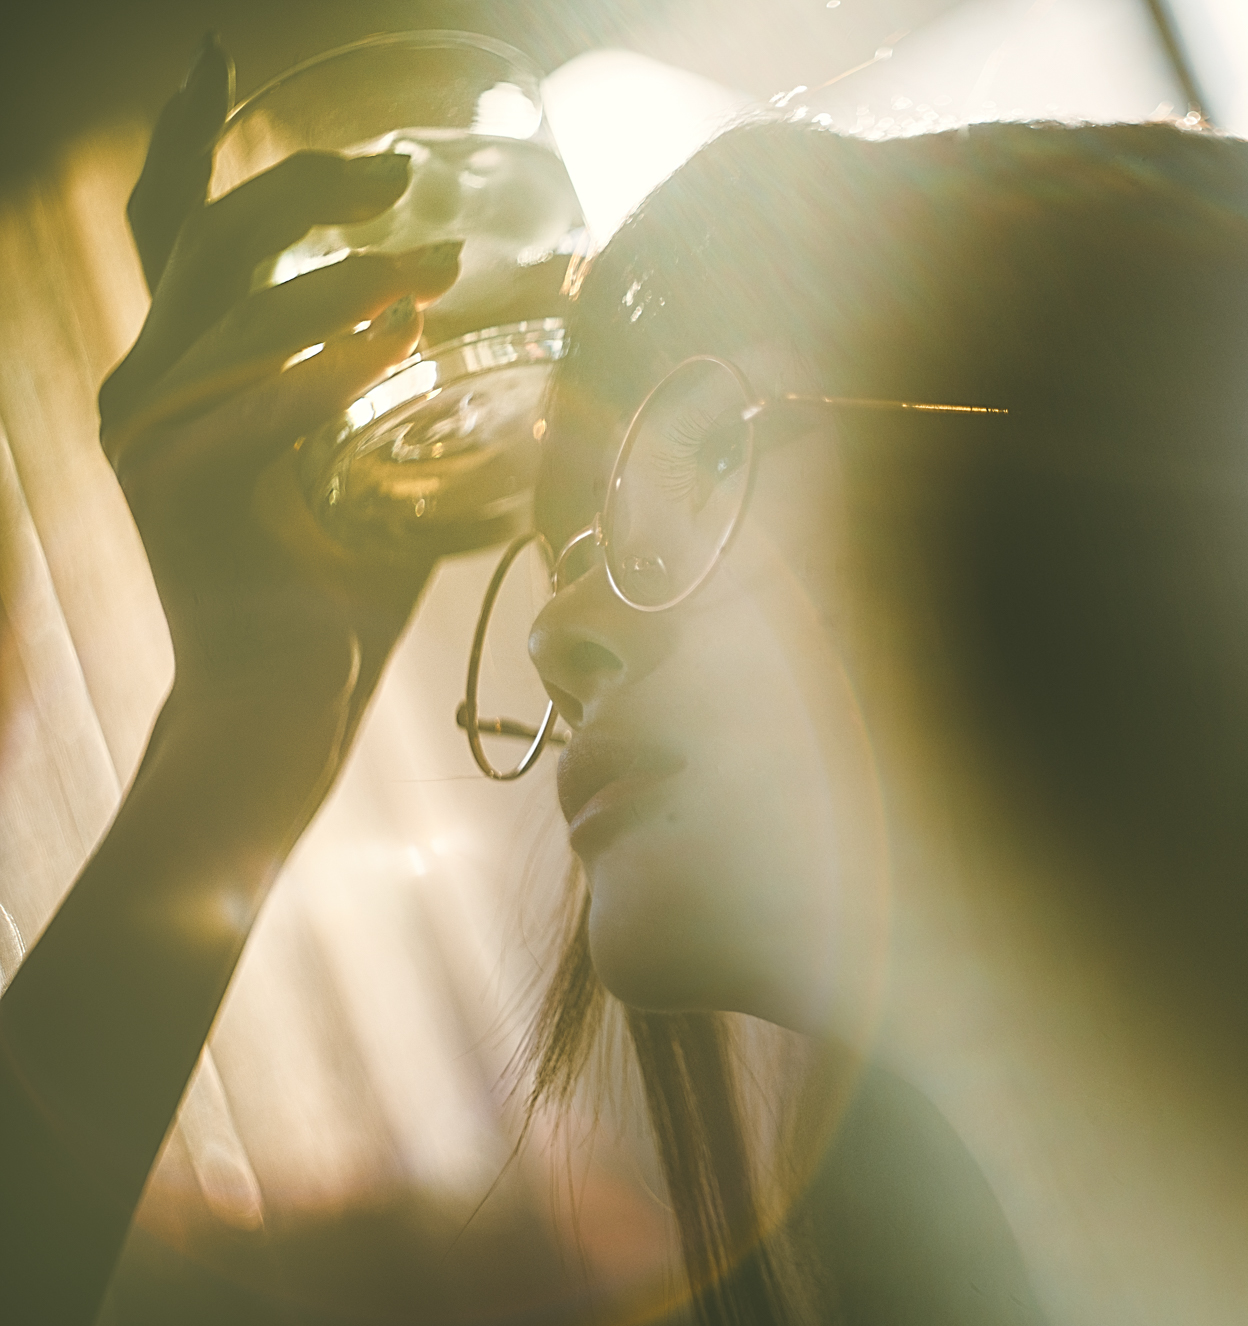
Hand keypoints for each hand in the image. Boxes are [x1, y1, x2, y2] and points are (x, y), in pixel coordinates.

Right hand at [100, 35, 459, 727]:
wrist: (288, 698)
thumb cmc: (338, 585)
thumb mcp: (362, 457)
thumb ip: (380, 383)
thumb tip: (457, 318)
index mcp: (183, 371)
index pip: (173, 230)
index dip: (184, 139)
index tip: (212, 60)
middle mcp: (149, 388)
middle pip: (209, 237)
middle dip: (307, 189)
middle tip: (400, 182)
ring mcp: (151, 437)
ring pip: (240, 310)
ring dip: (345, 280)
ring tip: (431, 271)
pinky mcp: (179, 489)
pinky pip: (261, 403)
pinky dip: (329, 367)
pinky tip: (392, 342)